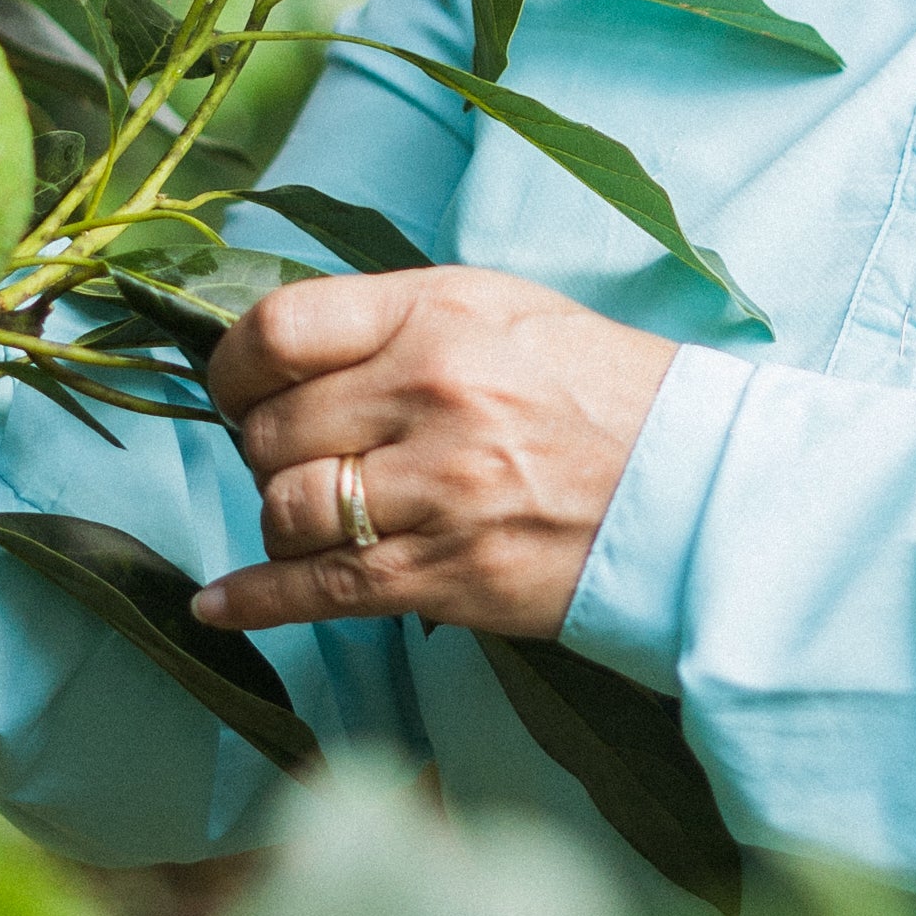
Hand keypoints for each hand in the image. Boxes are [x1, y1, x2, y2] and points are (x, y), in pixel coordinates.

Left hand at [197, 266, 676, 640]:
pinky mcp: (446, 572)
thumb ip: (394, 322)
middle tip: (301, 458)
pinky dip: (256, 600)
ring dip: (283, 519)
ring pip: (286, 509)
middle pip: (270, 429)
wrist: (694, 486)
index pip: (278, 328)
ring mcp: (437, 488)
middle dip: (267, 451)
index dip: (234, 366)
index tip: (236, 388)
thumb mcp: (501, 311)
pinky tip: (220, 604)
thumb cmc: (597, 391)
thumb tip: (284, 356)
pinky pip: (317, 590)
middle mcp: (429, 392)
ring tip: (319, 516)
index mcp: (437, 312)